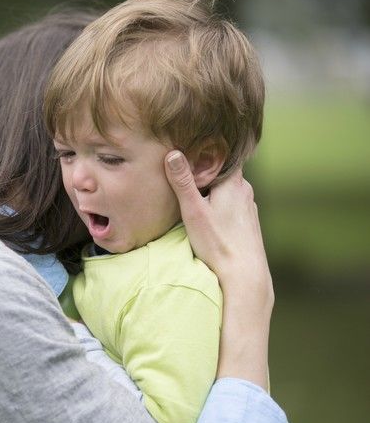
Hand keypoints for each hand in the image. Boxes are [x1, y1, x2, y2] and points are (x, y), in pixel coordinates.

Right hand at [164, 150, 272, 388]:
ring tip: (195, 191)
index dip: (208, 149)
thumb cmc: (218, 244)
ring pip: (228, 189)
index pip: (223, 154)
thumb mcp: (194, 211)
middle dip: (206, 170)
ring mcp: (248, 208)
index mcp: (233, 182)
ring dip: (213, 188)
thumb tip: (174, 153)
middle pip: (224, 172)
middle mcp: (245, 191)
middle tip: (186, 169)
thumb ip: (183, 182)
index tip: (192, 146)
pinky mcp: (248, 223)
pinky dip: (220, 203)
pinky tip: (209, 214)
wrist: (244, 276)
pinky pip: (232, 204)